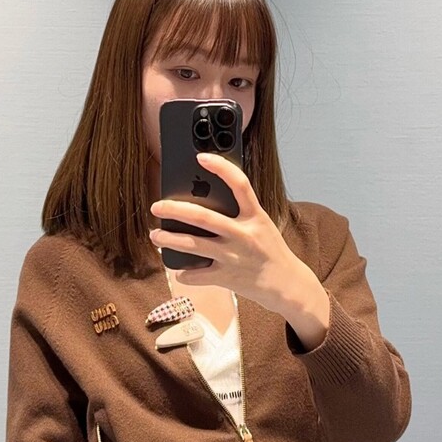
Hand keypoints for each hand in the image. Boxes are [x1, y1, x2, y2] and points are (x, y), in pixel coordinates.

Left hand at [149, 152, 304, 313]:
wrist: (286, 284)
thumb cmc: (269, 250)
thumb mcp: (261, 225)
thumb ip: (239, 213)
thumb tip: (204, 201)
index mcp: (255, 216)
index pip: (240, 184)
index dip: (221, 167)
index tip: (201, 157)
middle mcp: (243, 234)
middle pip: (203, 217)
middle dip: (175, 210)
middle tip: (156, 206)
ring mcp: (234, 256)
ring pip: (193, 245)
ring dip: (169, 240)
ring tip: (155, 236)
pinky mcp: (227, 277)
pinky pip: (197, 275)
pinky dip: (185, 274)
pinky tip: (179, 271)